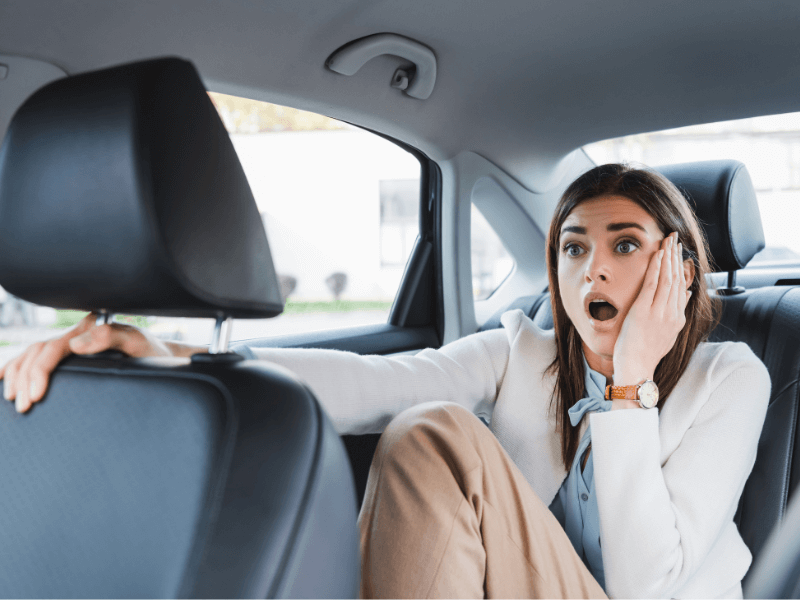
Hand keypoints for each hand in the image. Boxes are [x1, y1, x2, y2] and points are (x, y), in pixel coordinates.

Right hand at [0, 313, 202, 412]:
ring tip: (12, 399)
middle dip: (23, 379)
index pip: (52, 348)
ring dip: (17, 375)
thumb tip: (76, 344)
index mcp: (88, 331)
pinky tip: (4, 379)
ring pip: (32, 355)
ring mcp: (73, 346)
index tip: (35, 396)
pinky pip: (38, 360)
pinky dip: (17, 368)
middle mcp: (77, 336)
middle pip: (37, 352)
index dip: (38, 371)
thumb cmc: (153, 353)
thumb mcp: (137, 343)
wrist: (164, 358)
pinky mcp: (73, 359)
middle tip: (22, 406)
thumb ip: (110, 337)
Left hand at [613, 231, 691, 389]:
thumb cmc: (646, 353)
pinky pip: (653, 284)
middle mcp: (672, 314)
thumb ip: (676, 314)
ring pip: (667, 279)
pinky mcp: (644, 311)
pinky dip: (656, 267)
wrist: (636, 367)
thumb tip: (686, 295)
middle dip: (676, 257)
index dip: (681, 268)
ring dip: (668, 257)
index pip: (682, 288)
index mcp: (677, 319)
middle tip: (675, 239)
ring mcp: (659, 312)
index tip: (680, 254)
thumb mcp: (668, 334)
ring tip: (669, 241)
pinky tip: (658, 254)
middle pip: (677, 279)